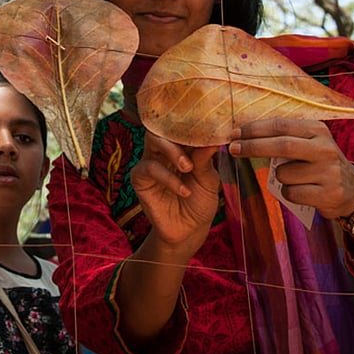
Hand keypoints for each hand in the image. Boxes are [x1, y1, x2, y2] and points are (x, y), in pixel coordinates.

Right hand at [130, 131, 219, 246]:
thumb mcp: (209, 180)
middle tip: (196, 147)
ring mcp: (150, 162)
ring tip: (188, 168)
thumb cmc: (200, 202)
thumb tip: (213, 139)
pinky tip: (184, 191)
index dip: (193, 123)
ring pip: (153, 140)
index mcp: (181, 146)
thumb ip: (205, 160)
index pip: (181, 126)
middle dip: (179, 134)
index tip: (210, 126)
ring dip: (172, 151)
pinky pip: (150, 168)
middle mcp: (164, 150)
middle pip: (164, 126)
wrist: (189, 230)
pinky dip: (169, 178)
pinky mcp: (140, 178)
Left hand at [228, 118, 353, 219]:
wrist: (351, 189)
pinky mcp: (329, 194)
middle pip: (281, 145)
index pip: (281, 125)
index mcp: (317, 130)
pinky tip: (301, 192)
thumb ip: (283, 137)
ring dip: (278, 177)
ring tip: (292, 178)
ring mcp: (329, 172)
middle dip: (253, 147)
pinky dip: (287, 193)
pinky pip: (291, 194)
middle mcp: (325, 148)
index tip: (235, 134)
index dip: (255, 129)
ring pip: (284, 174)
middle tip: (233, 149)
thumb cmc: (318, 163)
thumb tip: (242, 135)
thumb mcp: (308, 142)